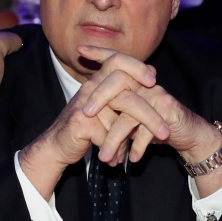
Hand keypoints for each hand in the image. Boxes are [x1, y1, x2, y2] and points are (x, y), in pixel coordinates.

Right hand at [18, 61, 169, 198]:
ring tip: (140, 156)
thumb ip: (126, 94)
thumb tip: (153, 76)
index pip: (117, 60)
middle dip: (149, 113)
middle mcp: (90, 88)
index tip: (153, 79)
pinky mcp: (80, 124)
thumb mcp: (107, 108)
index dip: (136, 66)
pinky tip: (117, 160)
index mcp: (98, 82)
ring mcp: (84, 105)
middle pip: (125, 90)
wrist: (57, 147)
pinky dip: (116, 150)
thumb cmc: (87, 127)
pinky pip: (107, 136)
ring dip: (132, 141)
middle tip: (165, 132)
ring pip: (120, 119)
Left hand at [75, 45, 221, 196]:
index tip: (80, 49)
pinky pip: (146, 127)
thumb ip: (114, 109)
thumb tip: (87, 112)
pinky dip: (137, 146)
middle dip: (99, 97)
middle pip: (118, 80)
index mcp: (135, 81)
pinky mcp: (167, 109)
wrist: (188, 134)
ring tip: (104, 157)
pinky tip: (132, 159)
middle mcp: (145, 83)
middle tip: (85, 114)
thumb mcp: (131, 116)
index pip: (116, 60)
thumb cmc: (155, 125)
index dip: (100, 52)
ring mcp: (156, 94)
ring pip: (129, 111)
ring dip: (114, 138)